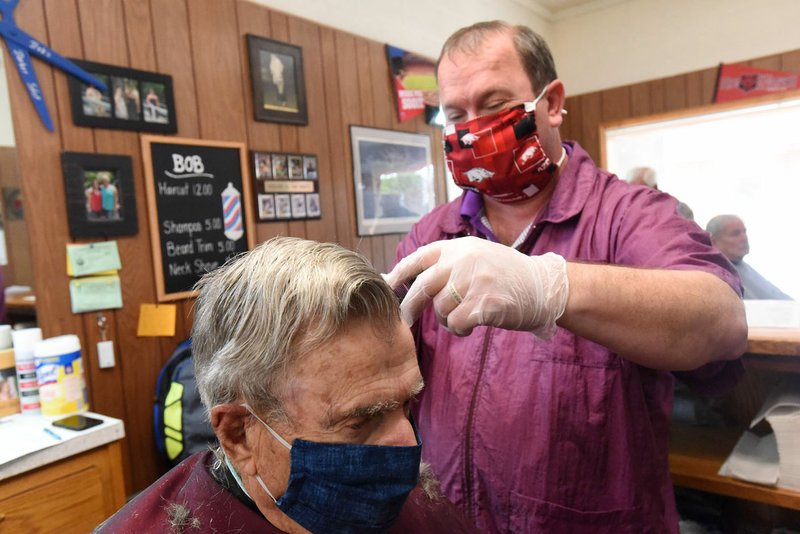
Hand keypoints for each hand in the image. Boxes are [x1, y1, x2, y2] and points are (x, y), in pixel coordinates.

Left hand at [385, 237, 568, 337]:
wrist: (544, 286)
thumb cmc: (506, 275)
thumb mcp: (477, 256)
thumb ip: (448, 263)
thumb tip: (407, 278)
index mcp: (458, 247)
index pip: (419, 258)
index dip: (398, 273)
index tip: (385, 285)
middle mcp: (464, 260)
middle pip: (422, 287)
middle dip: (409, 306)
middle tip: (404, 320)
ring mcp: (475, 281)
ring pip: (440, 309)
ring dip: (446, 320)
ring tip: (463, 317)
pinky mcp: (484, 303)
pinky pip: (456, 324)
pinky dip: (459, 330)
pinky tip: (472, 325)